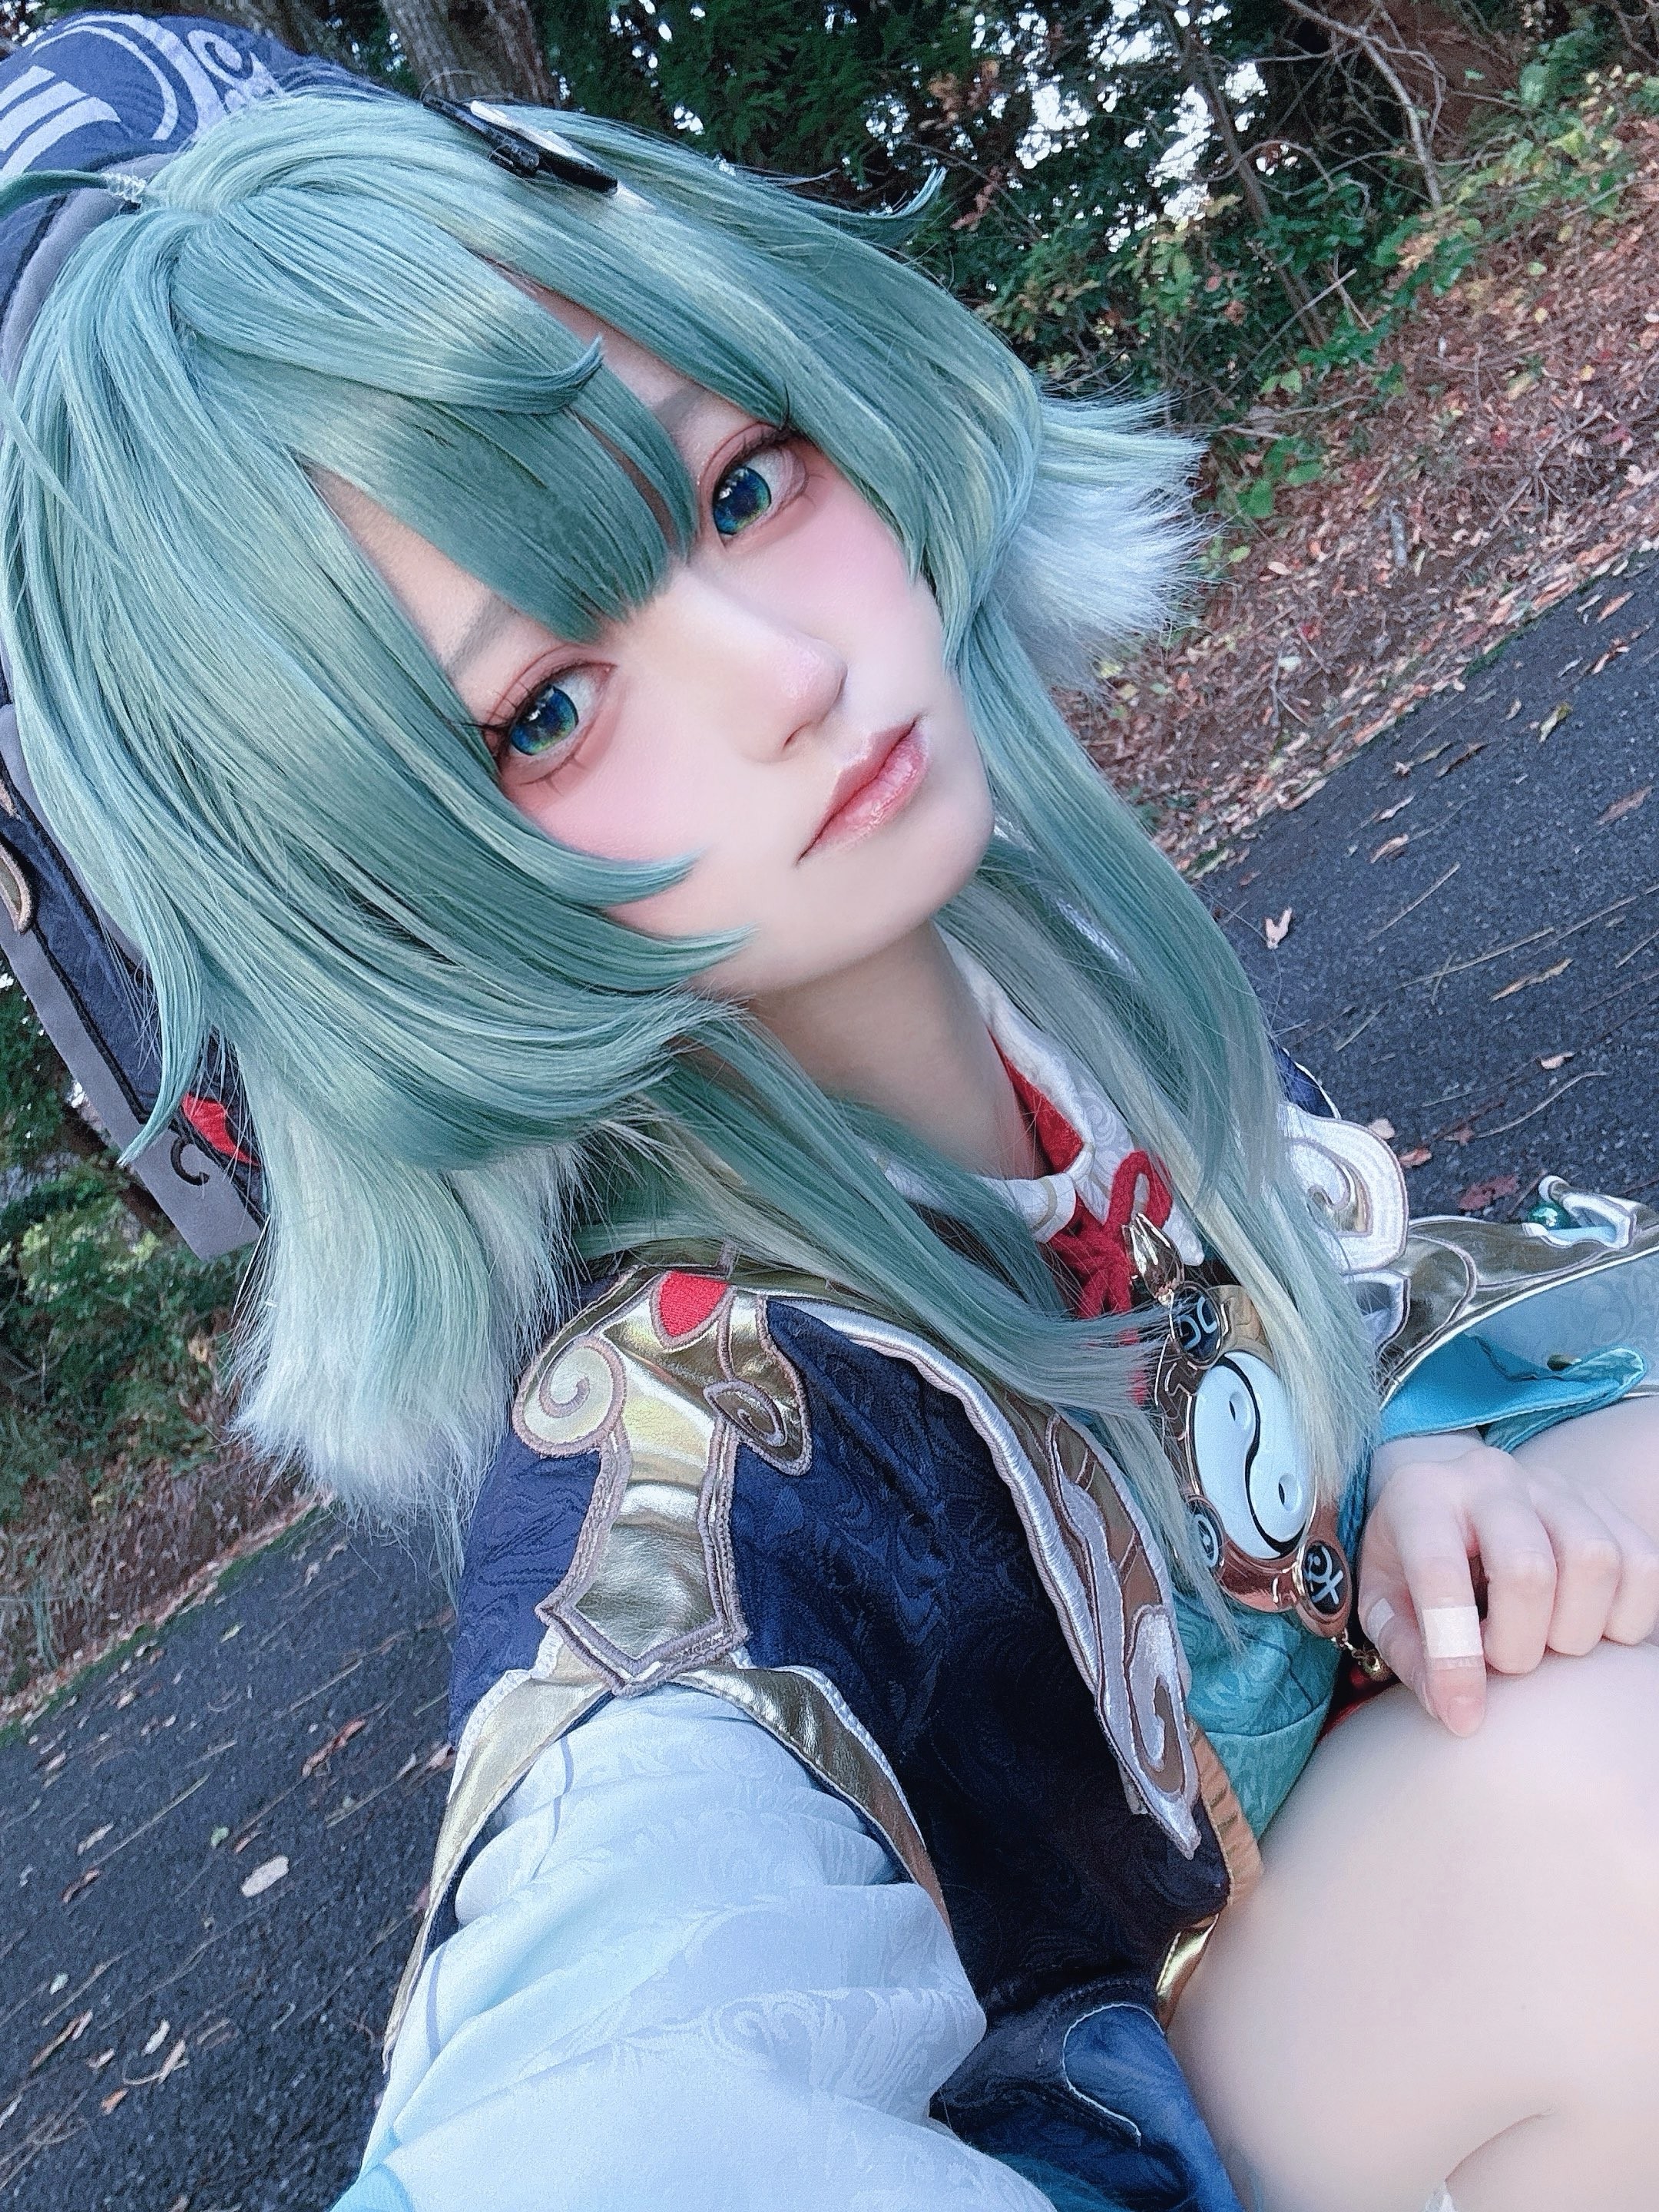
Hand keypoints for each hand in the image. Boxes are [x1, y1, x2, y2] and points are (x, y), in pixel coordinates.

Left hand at [1359, 1427, 1658, 1734]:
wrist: (1449, 1495)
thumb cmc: (1409, 1557)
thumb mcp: (1382, 1600)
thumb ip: (1408, 1654)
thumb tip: (1456, 1712)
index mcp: (1421, 1497)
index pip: (1440, 1575)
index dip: (1455, 1658)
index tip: (1464, 1719)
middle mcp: (1489, 1479)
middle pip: (1529, 1569)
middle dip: (1520, 1644)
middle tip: (1503, 1664)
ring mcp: (1553, 1486)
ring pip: (1595, 1561)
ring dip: (1576, 1631)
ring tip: (1543, 1642)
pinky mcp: (1602, 1504)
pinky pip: (1642, 1564)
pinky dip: (1625, 1618)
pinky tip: (1586, 1628)